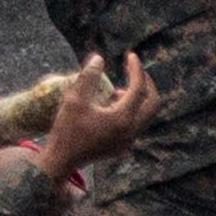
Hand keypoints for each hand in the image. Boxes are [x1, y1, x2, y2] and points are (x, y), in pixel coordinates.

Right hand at [39, 50, 158, 171]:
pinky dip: (131, 109)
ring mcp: (128, 140)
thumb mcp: (74, 99)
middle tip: (134, 70)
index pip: (138, 88)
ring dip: (138, 98)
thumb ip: (88, 77)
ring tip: (118, 89)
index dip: (136, 69)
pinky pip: (136, 124)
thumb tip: (99, 58)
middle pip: (153, 103)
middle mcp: (131, 131)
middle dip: (147, 83)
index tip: (130, 55)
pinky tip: (111, 105)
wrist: (62, 160)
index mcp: (122, 118)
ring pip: (146, 115)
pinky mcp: (122, 146)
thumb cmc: (66, 129)